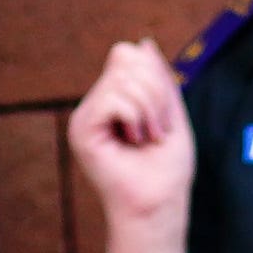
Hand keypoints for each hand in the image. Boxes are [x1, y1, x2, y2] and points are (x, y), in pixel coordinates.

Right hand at [70, 39, 195, 244]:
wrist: (158, 209)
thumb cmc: (167, 171)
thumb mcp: (171, 113)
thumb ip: (158, 79)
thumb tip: (143, 43)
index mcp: (112, 102)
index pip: (127, 54)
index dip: (155, 75)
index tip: (164, 116)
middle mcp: (94, 107)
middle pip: (125, 58)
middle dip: (156, 92)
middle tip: (158, 130)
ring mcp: (84, 118)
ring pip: (122, 77)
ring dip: (150, 108)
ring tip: (149, 138)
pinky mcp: (81, 130)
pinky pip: (115, 99)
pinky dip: (137, 117)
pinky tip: (135, 141)